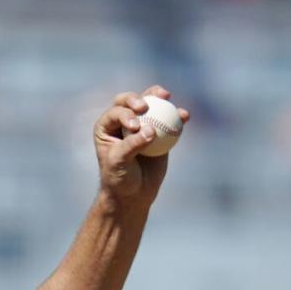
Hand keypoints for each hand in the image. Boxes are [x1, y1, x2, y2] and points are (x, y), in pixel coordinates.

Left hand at [94, 85, 189, 206]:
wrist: (134, 193)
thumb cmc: (120, 178)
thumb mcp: (120, 163)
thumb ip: (132, 145)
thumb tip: (150, 130)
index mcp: (106, 127)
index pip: (115, 112)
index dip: (125, 113)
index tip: (135, 126)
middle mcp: (122, 122)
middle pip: (129, 101)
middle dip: (137, 98)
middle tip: (146, 105)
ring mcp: (141, 124)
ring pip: (150, 105)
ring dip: (159, 97)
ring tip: (167, 97)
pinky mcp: (158, 131)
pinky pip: (168, 119)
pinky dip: (176, 115)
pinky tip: (185, 116)